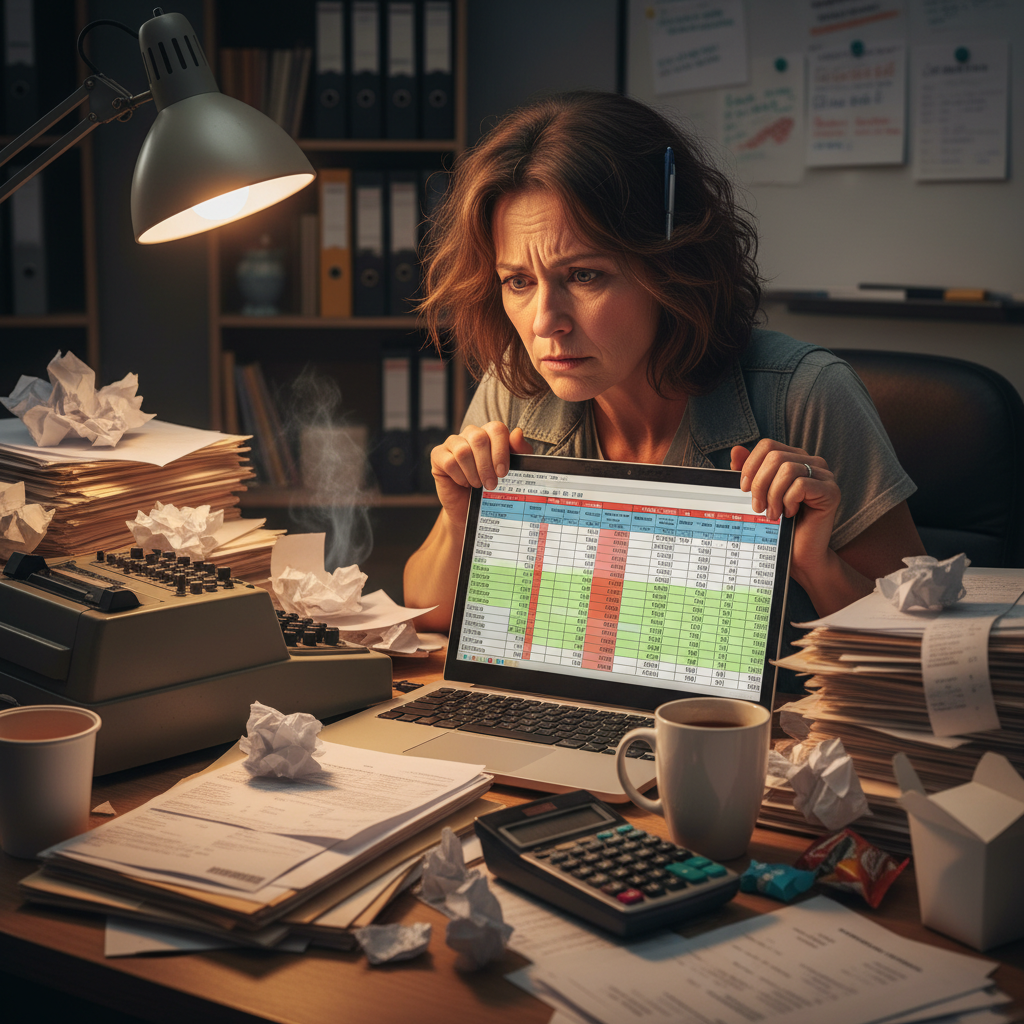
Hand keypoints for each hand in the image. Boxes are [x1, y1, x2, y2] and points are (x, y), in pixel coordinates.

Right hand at [431, 421, 533, 527]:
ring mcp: (452, 443)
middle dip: (486, 465)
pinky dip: (459, 476)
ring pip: (463, 451)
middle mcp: (470, 434)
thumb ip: (519, 451)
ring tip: (477, 484)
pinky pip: (448, 461)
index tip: (502, 472)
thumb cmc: (492, 486)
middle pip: (479, 438)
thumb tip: (517, 433)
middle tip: (491, 484)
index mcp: (489, 433)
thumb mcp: (512, 471)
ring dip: (473, 473)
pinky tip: (463, 483)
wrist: (470, 508)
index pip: (496, 429)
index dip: (500, 451)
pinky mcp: (438, 455)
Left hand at [730, 440, 839, 588]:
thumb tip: (735, 450)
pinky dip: (788, 501)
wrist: (800, 554)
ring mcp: (825, 476)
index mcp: (795, 458)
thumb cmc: (779, 525)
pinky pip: (800, 485)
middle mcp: (812, 462)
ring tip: (773, 514)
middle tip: (758, 507)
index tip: (743, 489)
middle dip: (759, 484)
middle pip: (775, 456)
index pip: (768, 445)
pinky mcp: (832, 491)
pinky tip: (789, 513)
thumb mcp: (759, 495)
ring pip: (787, 469)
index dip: (751, 465)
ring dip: (773, 495)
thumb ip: (749, 472)